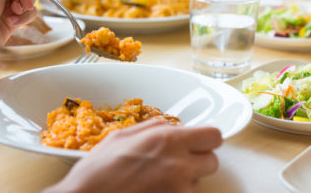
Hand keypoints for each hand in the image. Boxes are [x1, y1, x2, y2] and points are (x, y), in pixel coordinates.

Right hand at [45, 119, 221, 192]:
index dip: (206, 138)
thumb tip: (165, 124)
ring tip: (161, 179)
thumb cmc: (97, 172)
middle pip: (212, 161)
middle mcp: (180, 166)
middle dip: (198, 160)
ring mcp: (179, 190)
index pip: (213, 136)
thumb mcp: (120, 137)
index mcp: (168, 141)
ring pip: (199, 183)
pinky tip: (157, 190)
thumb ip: (150, 128)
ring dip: (187, 180)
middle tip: (179, 161)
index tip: (198, 141)